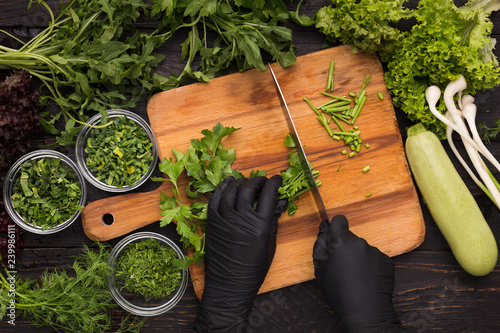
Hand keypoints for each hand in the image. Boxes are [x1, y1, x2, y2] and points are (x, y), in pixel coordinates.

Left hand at [194, 175, 284, 331]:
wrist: (229, 285)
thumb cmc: (253, 269)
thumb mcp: (269, 245)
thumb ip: (273, 220)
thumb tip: (280, 202)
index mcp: (260, 225)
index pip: (268, 194)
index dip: (274, 183)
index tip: (277, 180)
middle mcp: (241, 219)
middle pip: (248, 188)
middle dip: (258, 181)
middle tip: (262, 182)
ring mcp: (224, 219)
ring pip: (231, 190)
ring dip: (240, 182)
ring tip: (246, 182)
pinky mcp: (212, 222)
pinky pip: (215, 199)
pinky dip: (222, 188)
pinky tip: (228, 184)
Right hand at [313, 215, 403, 332]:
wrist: (366, 312)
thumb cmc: (340, 293)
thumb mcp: (321, 270)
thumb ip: (320, 247)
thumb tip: (323, 232)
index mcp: (343, 243)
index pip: (339, 221)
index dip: (335, 228)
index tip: (334, 237)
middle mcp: (361, 243)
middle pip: (350, 239)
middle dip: (345, 248)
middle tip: (341, 267)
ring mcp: (376, 252)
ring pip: (362, 249)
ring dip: (358, 257)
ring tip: (355, 277)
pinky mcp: (386, 261)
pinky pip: (374, 258)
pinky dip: (369, 265)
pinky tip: (365, 279)